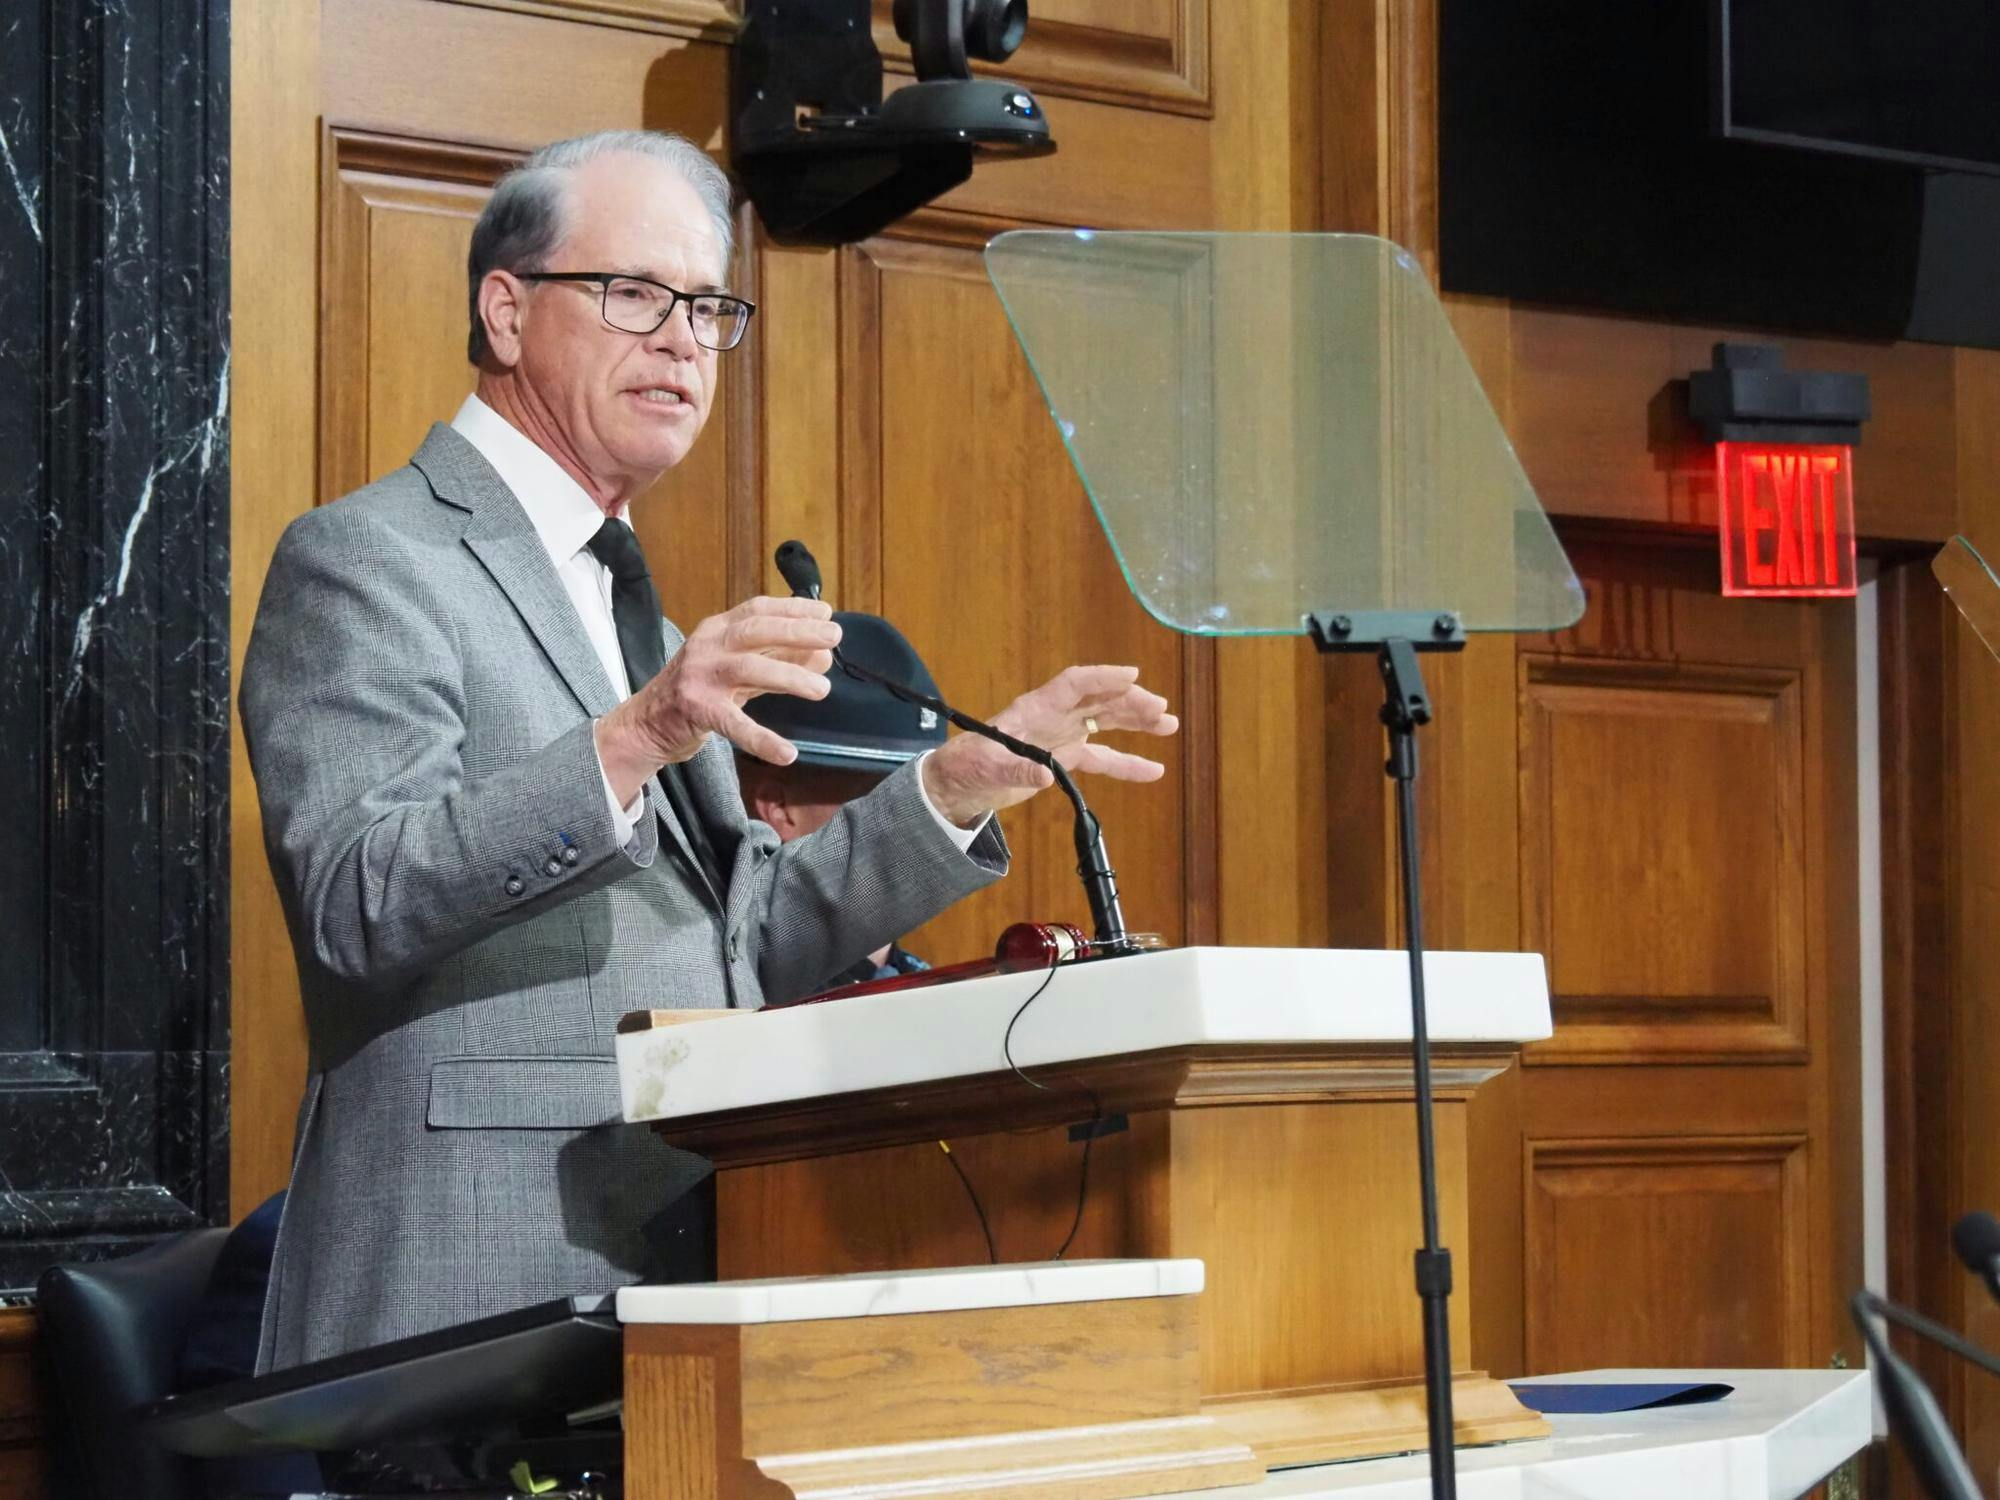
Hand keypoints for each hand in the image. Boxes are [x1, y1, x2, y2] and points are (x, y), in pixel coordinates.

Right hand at [595, 597, 839, 803]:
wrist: (646, 723)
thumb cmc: (699, 691)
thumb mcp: (737, 668)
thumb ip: (776, 659)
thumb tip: (822, 655)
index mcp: (717, 629)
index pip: (758, 609)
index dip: (793, 608)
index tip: (825, 612)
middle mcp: (707, 645)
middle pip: (756, 630)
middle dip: (797, 631)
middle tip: (834, 637)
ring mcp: (699, 676)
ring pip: (749, 669)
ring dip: (789, 676)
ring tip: (822, 689)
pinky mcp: (695, 710)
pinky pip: (734, 725)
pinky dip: (762, 739)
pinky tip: (787, 753)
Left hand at [920, 664, 1178, 826]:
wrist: (958, 785)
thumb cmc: (966, 767)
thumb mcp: (987, 769)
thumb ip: (1017, 769)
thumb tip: (1047, 775)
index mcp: (1034, 709)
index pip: (1073, 684)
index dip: (1102, 678)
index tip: (1132, 676)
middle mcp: (1053, 717)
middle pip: (1098, 700)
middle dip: (1130, 702)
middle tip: (1161, 709)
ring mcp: (1061, 736)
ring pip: (1106, 723)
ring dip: (1137, 722)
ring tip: (1169, 725)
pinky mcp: (1064, 758)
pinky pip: (1101, 757)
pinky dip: (1127, 763)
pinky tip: (1154, 770)